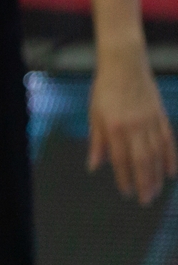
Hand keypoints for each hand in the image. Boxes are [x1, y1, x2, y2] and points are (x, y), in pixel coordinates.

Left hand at [88, 46, 176, 204]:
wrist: (125, 66)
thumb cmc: (105, 90)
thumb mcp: (94, 115)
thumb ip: (97, 142)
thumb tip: (94, 166)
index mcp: (114, 128)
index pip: (120, 160)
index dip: (124, 178)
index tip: (125, 192)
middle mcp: (134, 127)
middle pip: (142, 161)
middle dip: (144, 183)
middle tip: (145, 199)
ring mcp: (150, 122)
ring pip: (157, 154)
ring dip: (157, 175)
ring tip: (156, 191)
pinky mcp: (161, 116)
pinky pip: (168, 141)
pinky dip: (171, 158)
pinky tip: (171, 172)